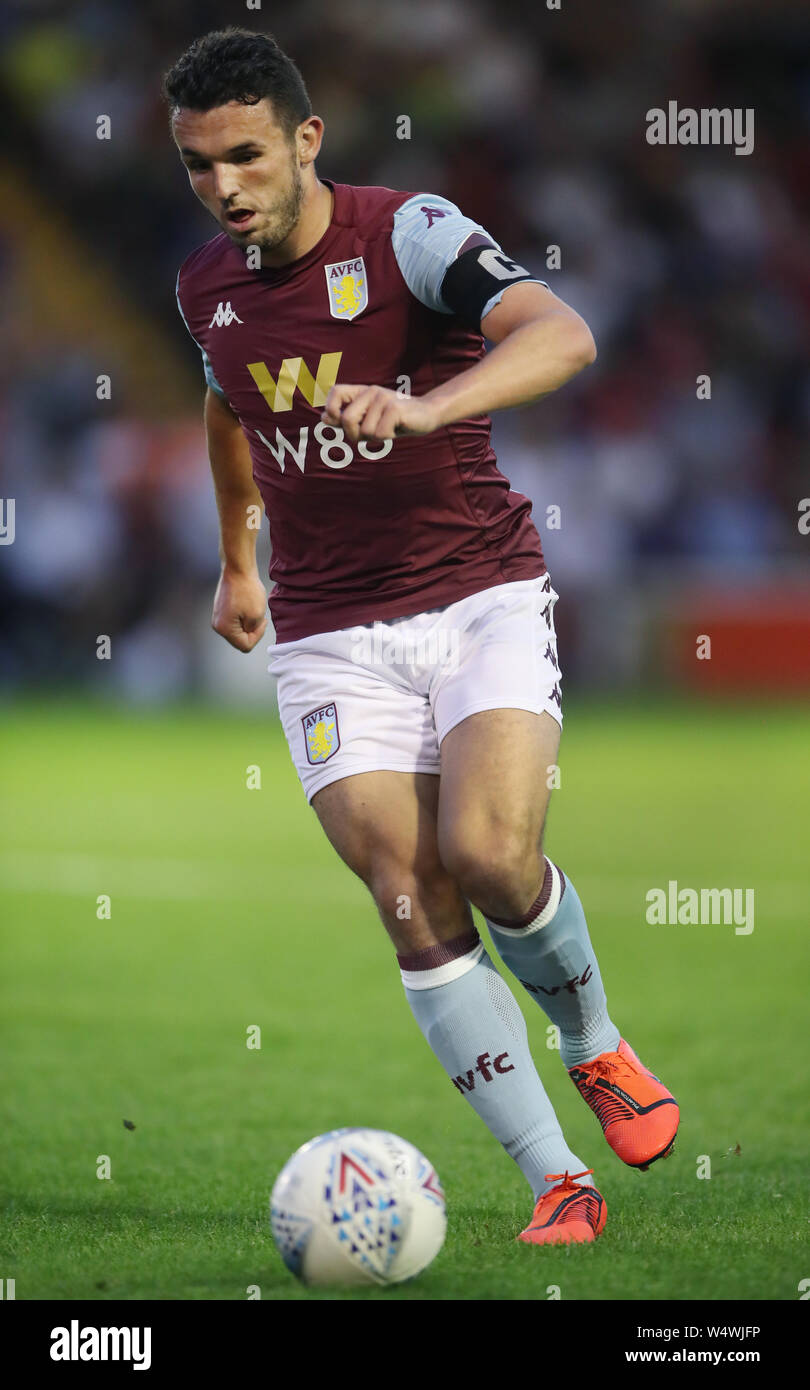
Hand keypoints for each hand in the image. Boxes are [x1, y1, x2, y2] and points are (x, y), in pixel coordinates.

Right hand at [211, 568, 267, 652]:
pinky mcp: (221, 609)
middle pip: (240, 639)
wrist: (238, 568)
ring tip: (252, 607)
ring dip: (248, 622)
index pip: (245, 646)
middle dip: (252, 630)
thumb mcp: (256, 615)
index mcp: (224, 629)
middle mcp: (217, 624)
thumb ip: (252, 630)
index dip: (257, 636)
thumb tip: (248, 631)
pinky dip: (244, 615)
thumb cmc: (247, 588)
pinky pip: (235, 620)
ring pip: (238, 629)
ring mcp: (218, 616)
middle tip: (259, 615)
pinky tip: (247, 604)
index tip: (262, 622)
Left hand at [320, 384, 440, 442]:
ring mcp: (383, 398)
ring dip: (375, 438)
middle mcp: (371, 391)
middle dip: (355, 435)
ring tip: (387, 429)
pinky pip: (379, 434)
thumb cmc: (394, 419)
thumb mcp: (369, 418)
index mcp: (362, 392)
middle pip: (347, 419)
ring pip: (365, 431)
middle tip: (370, 434)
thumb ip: (347, 418)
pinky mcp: (395, 408)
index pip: (335, 392)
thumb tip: (323, 418)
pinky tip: (396, 429)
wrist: (426, 414)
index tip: (337, 421)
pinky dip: (386, 438)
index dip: (331, 409)